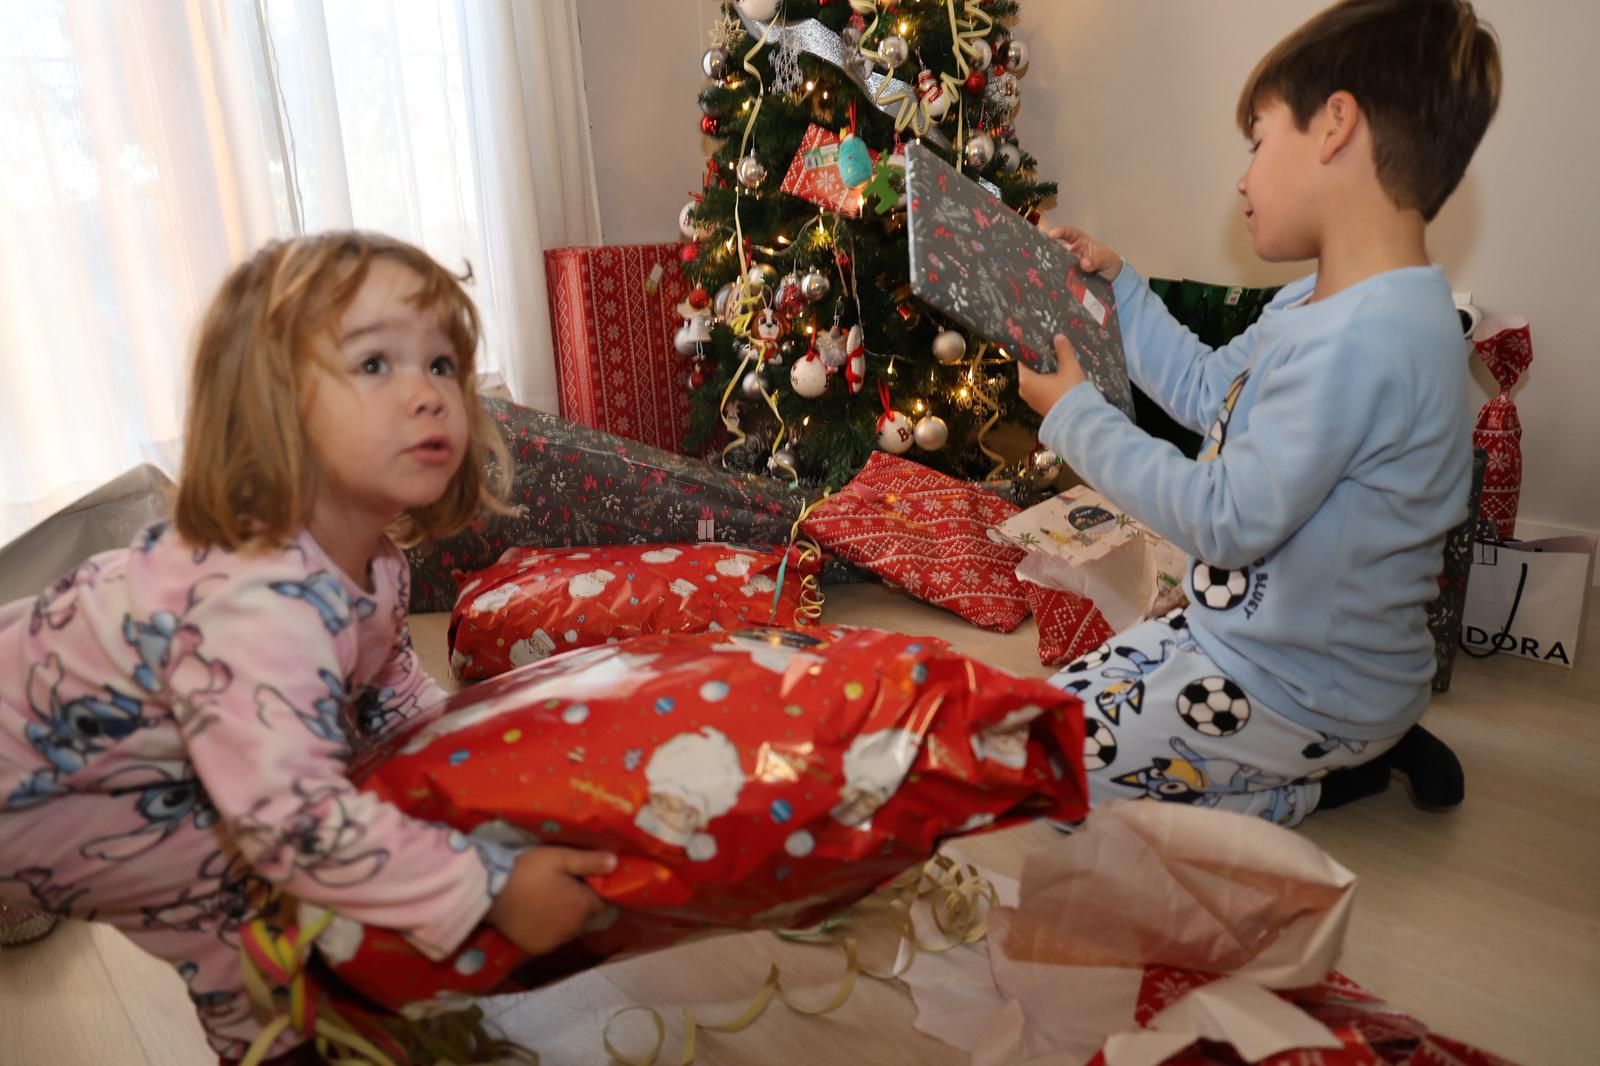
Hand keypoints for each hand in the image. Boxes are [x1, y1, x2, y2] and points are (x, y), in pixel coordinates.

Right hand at [487, 846, 616, 956]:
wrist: (490, 891)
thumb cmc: (528, 870)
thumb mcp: (560, 858)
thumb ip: (590, 862)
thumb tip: (617, 863)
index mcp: (583, 907)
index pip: (604, 905)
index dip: (598, 894)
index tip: (587, 884)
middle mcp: (573, 929)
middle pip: (588, 919)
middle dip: (583, 907)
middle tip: (567, 890)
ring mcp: (554, 941)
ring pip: (570, 930)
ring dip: (567, 919)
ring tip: (551, 901)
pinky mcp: (537, 948)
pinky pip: (552, 939)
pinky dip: (550, 930)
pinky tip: (538, 916)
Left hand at [1017, 336, 1088, 415]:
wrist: (1079, 421)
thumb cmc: (1070, 392)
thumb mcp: (1069, 368)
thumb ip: (1063, 351)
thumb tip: (1058, 336)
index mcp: (1026, 380)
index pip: (1023, 360)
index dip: (1032, 350)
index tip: (1041, 341)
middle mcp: (1025, 392)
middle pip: (1031, 370)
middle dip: (1041, 360)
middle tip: (1052, 348)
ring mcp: (1033, 402)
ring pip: (1037, 381)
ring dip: (1047, 372)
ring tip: (1059, 361)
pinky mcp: (1042, 408)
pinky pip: (1043, 391)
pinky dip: (1049, 383)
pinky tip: (1062, 377)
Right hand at [1046, 225, 1122, 281]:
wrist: (1114, 277)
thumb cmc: (1109, 261)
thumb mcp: (1105, 259)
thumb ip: (1095, 260)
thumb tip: (1084, 263)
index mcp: (1081, 241)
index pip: (1069, 234)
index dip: (1060, 232)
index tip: (1051, 234)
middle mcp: (1072, 252)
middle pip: (1058, 249)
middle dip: (1050, 250)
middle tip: (1041, 254)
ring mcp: (1070, 264)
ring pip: (1059, 263)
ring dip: (1053, 266)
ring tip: (1045, 270)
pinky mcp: (1070, 276)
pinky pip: (1063, 276)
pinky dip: (1059, 278)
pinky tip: (1054, 282)